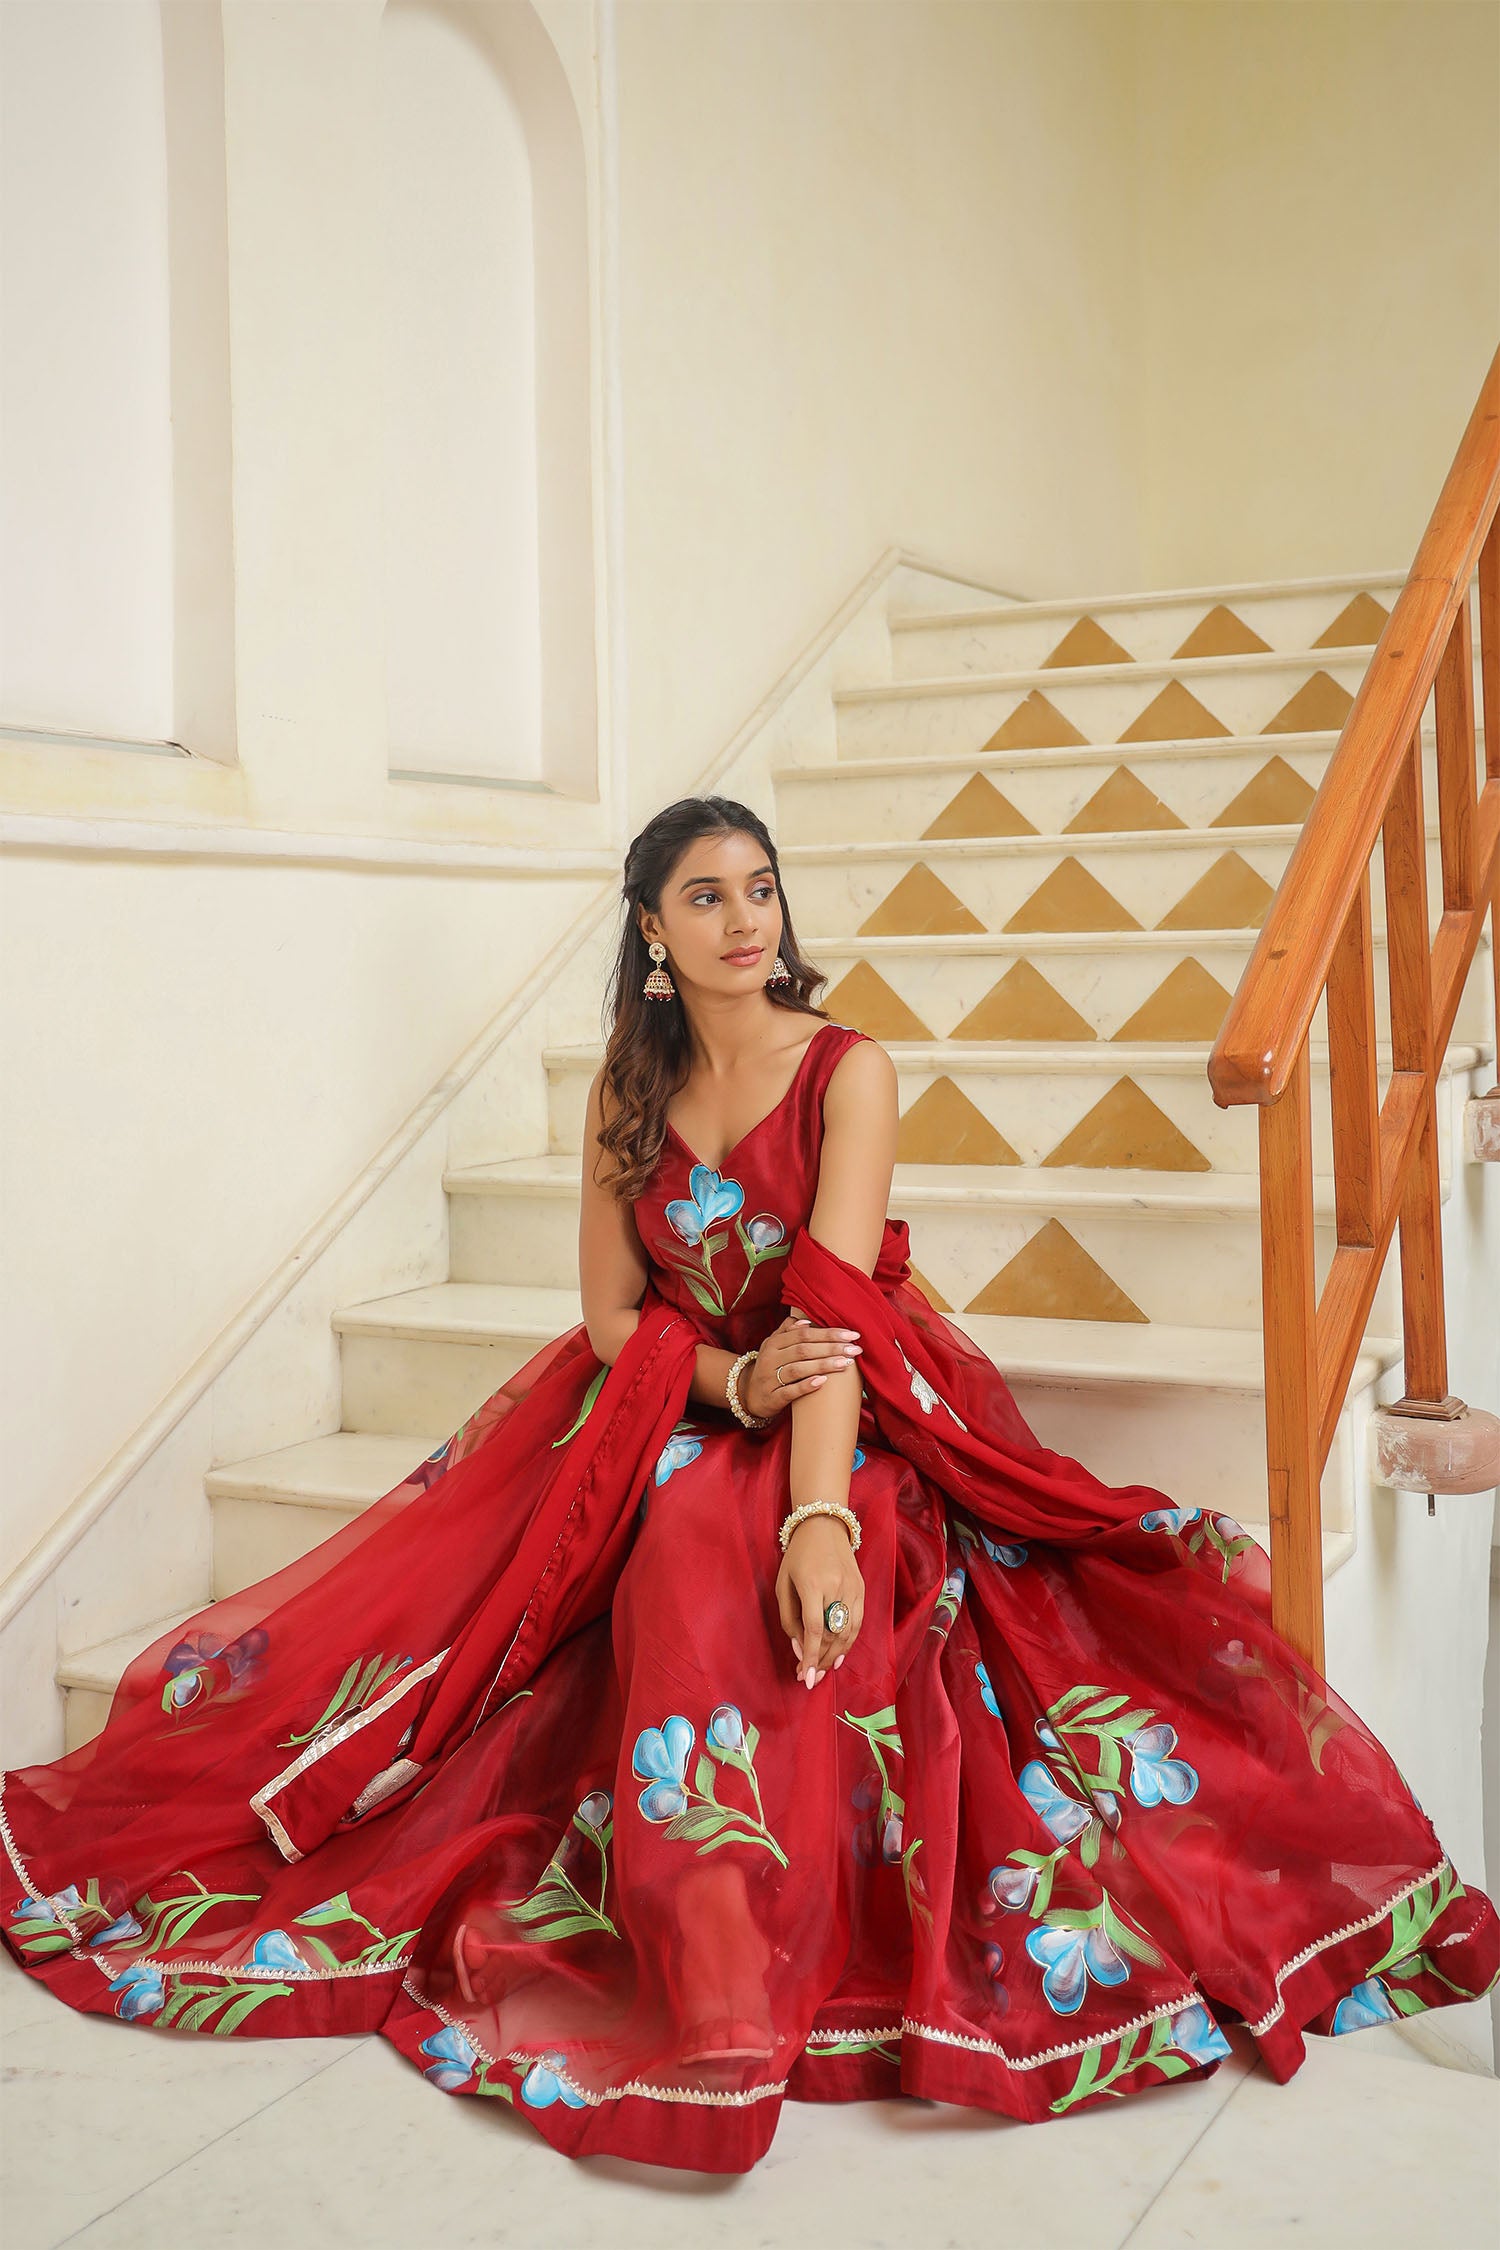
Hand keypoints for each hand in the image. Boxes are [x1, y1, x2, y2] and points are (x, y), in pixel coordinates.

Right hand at [742, 1307, 861, 1420]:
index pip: (804, 1334)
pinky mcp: (772, 1398)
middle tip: (854, 1349)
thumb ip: (787, 1331)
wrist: (748, 1395)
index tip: (851, 1334)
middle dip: (831, 1347)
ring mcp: (770, 1378)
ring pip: (798, 1369)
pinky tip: (823, 1382)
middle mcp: (770, 1358)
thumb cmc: (770, 1367)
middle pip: (803, 1349)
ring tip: (845, 1363)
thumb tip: (806, 1321)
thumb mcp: (773, 1346)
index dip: (828, 1333)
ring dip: (823, 1365)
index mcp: (773, 1343)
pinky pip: (790, 1391)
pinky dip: (806, 1386)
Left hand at [774, 1515, 863, 1687]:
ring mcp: (853, 1588)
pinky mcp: (861, 1589)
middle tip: (810, 1678)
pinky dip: (849, 1642)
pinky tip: (840, 1656)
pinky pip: (857, 1622)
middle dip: (822, 1661)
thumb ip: (790, 1619)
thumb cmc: (797, 1557)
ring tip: (823, 1670)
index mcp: (813, 1584)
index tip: (806, 1677)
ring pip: (848, 1632)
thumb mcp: (783, 1584)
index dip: (812, 1656)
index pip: (815, 1629)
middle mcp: (836, 1587)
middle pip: (833, 1635)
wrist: (824, 1526)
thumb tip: (800, 1650)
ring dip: (836, 1656)